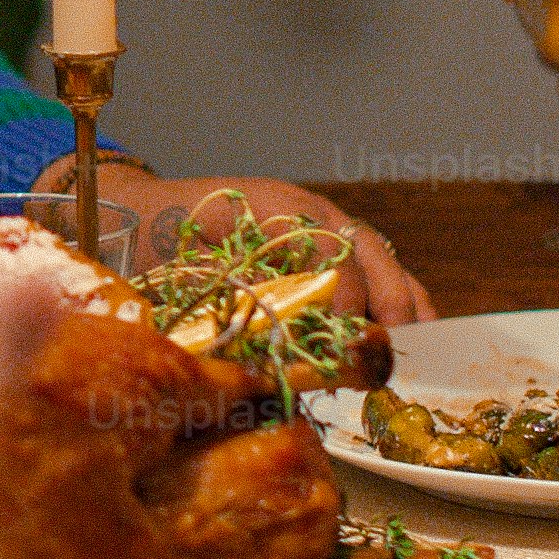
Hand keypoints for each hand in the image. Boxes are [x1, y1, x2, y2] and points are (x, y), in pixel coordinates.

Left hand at [66, 164, 434, 324]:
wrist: (141, 212)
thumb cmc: (155, 240)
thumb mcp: (174, 265)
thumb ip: (218, 299)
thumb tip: (263, 353)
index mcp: (262, 205)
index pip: (318, 239)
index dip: (337, 283)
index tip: (344, 326)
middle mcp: (298, 209)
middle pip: (357, 243)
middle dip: (382, 293)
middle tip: (389, 343)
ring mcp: (313, 220)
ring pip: (372, 250)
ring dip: (399, 295)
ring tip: (417, 341)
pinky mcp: (319, 240)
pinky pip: (367, 260)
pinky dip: (394, 291)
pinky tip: (412, 328)